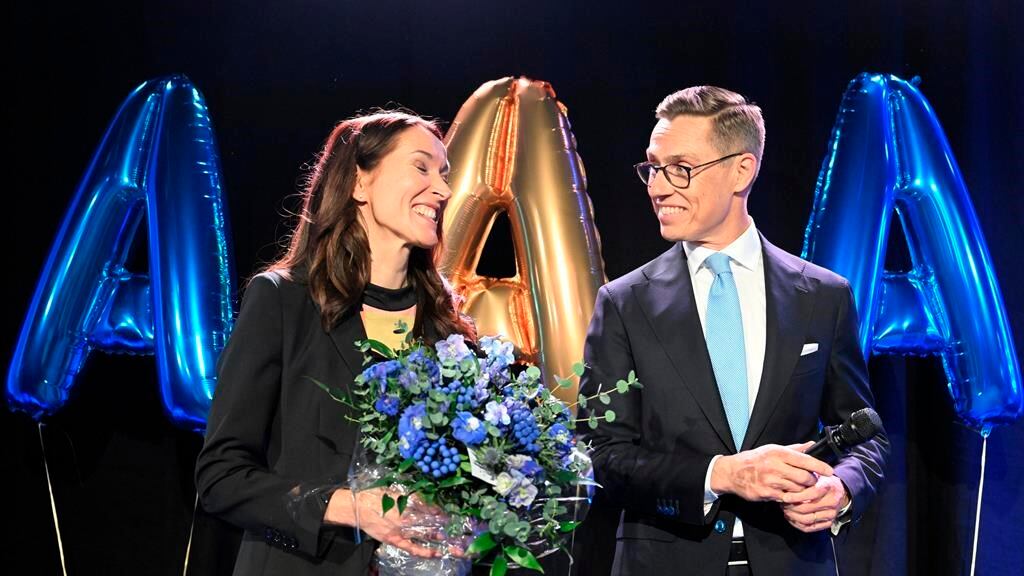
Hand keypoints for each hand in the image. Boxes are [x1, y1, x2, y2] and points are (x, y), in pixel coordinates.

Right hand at [327, 487, 456, 557]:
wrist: (357, 507)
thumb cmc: (374, 496)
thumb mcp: (394, 490)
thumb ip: (410, 495)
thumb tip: (425, 498)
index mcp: (406, 502)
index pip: (428, 507)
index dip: (438, 511)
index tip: (445, 513)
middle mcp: (406, 516)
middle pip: (429, 521)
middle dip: (441, 524)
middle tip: (452, 526)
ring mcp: (401, 529)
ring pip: (424, 534)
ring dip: (437, 537)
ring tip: (449, 540)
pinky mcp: (394, 540)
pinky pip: (412, 547)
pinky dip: (424, 551)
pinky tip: (435, 553)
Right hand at [710, 442, 833, 501]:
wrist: (733, 472)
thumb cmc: (754, 460)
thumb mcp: (773, 449)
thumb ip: (794, 449)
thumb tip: (812, 444)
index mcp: (778, 453)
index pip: (805, 460)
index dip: (820, 466)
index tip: (829, 471)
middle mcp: (775, 467)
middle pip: (805, 477)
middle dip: (812, 481)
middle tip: (812, 480)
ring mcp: (771, 481)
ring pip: (798, 489)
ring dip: (803, 490)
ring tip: (800, 487)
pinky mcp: (768, 494)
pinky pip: (788, 498)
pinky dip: (792, 497)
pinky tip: (790, 493)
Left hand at [781, 474, 849, 532]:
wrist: (838, 492)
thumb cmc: (821, 481)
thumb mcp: (815, 475)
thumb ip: (804, 478)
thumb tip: (788, 483)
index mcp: (829, 488)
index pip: (812, 494)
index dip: (796, 496)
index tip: (785, 496)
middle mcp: (832, 503)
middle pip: (807, 508)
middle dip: (791, 507)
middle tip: (782, 504)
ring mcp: (831, 515)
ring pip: (806, 520)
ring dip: (792, 516)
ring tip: (785, 509)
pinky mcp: (828, 523)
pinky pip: (808, 528)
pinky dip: (796, 523)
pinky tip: (790, 516)